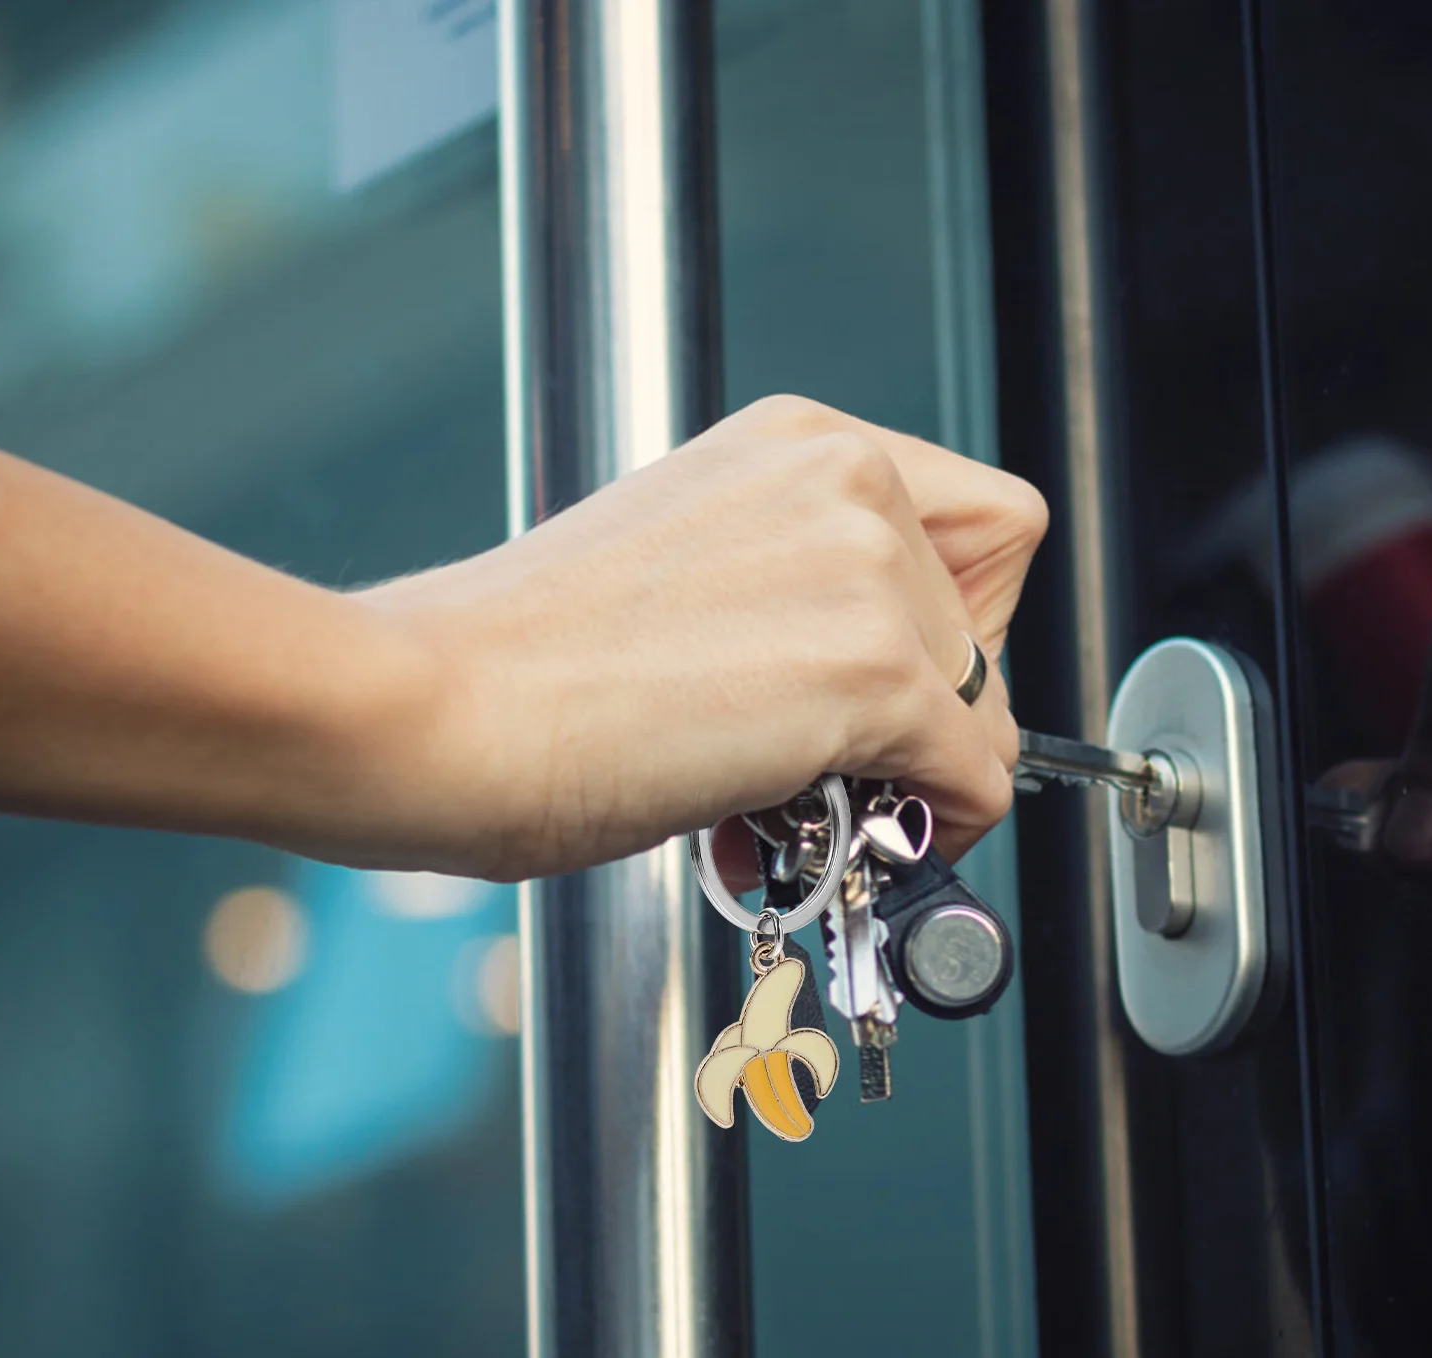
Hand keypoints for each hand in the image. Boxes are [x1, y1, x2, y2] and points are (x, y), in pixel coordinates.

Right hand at [359, 395, 1045, 880]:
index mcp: (797, 445)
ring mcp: (865, 568)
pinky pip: (979, 779)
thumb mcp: (688, 574)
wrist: (440, 712)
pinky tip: (822, 838)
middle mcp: (845, 478)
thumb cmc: (518, 662)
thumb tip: (866, 694)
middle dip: (929, 710)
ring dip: (911, 778)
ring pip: (986, 709)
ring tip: (794, 808)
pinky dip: (926, 831)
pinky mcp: (873, 670)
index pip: (976, 526)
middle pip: (991, 619)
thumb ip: (794, 598)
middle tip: (840, 766)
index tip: (898, 687)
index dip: (954, 622)